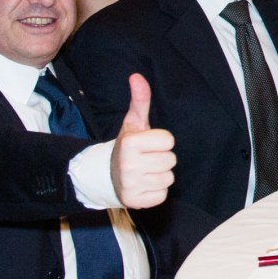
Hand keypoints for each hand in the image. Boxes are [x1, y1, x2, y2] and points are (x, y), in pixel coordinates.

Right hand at [110, 74, 175, 208]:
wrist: (106, 176)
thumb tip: (137, 76)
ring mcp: (131, 185)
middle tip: (145, 159)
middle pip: (171, 160)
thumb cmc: (128, 147)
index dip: (161, 142)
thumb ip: (140, 101)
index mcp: (130, 144)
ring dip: (160, 175)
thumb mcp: (133, 123)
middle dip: (161, 158)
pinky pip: (162, 195)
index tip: (148, 144)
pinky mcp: (135, 201)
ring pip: (168, 178)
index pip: (169, 141)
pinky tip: (143, 184)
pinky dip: (156, 191)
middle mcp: (129, 165)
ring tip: (145, 171)